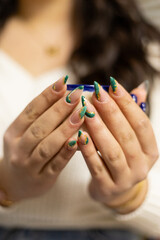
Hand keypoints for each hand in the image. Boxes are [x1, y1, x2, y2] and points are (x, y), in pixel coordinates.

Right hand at [0, 77, 85, 202]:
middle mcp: (18, 148)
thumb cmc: (25, 152)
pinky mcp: (42, 179)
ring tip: (82, 113)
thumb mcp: (24, 134)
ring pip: (48, 144)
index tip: (63, 82)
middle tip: (77, 94)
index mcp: (13, 132)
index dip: (47, 96)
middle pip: (40, 126)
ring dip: (65, 128)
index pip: (31, 110)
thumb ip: (42, 118)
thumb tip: (66, 95)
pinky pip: (56, 164)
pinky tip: (79, 139)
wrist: (14, 183)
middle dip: (59, 109)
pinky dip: (68, 151)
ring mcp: (29, 165)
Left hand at [78, 79, 158, 211]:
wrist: (113, 190)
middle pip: (126, 135)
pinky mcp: (107, 187)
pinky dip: (88, 150)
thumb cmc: (121, 157)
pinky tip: (79, 134)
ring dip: (99, 128)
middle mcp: (142, 165)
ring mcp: (125, 179)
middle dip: (111, 112)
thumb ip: (134, 115)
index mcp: (150, 150)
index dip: (127, 103)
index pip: (141, 123)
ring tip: (86, 110)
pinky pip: (96, 166)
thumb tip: (140, 88)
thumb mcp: (131, 139)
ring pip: (112, 150)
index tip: (112, 85)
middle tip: (96, 93)